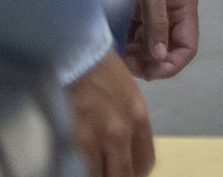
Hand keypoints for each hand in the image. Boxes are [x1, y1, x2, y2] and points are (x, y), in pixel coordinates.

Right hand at [67, 49, 153, 176]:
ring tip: (93, 171)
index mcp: (139, 119)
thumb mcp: (128, 96)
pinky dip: (82, 173)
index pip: (145, 162)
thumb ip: (130, 122)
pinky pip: (83, 171)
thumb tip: (125, 147)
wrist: (77, 57)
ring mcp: (100, 137)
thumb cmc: (102, 72)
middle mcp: (124, 131)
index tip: (126, 173)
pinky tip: (78, 169)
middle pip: (126, 174)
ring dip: (100, 176)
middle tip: (108, 174)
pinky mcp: (77, 140)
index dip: (136, 174)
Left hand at [125, 0, 196, 79]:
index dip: (171, 65)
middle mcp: (172, 14)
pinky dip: (127, 44)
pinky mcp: (138, 9)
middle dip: (151, 63)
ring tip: (117, 58)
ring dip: (137, 56)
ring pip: (150, 45)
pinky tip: (113, 45)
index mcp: (184, 10)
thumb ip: (157, 23)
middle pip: (168, 50)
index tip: (149, 73)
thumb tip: (160, 58)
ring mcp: (154, 12)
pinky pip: (136, 34)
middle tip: (126, 67)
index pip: (187, 48)